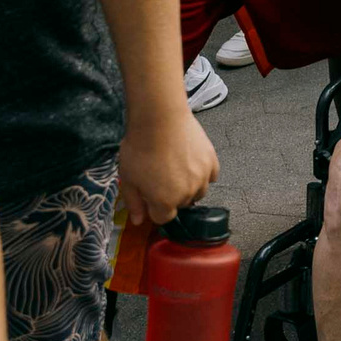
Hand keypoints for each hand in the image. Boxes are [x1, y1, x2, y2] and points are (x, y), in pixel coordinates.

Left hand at [116, 105, 218, 228]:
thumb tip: (139, 222)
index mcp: (165, 203)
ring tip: (177, 168)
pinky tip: (191, 162)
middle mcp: (187, 195)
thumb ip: (134, 203)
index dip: (154, 206)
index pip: (163, 217)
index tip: (149, 192)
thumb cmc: (139, 149)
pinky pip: (211, 176)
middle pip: (181, 204)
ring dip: (188, 186)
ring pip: (198, 192)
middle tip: (161, 175)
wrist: (159, 118)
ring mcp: (203, 178)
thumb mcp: (128, 179)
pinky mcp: (212, 161)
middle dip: (171, 196)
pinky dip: (203, 174)